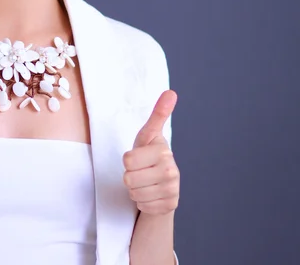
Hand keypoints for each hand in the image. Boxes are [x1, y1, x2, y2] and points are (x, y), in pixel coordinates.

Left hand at [122, 90, 179, 215]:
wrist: (161, 183)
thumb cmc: (149, 154)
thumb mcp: (148, 134)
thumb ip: (158, 114)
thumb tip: (171, 92)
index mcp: (164, 151)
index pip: (127, 160)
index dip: (128, 160)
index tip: (139, 157)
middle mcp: (172, 171)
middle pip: (129, 179)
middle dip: (130, 175)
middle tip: (141, 170)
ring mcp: (172, 191)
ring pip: (134, 193)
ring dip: (135, 189)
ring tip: (145, 181)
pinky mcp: (169, 206)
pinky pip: (141, 205)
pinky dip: (142, 201)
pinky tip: (150, 193)